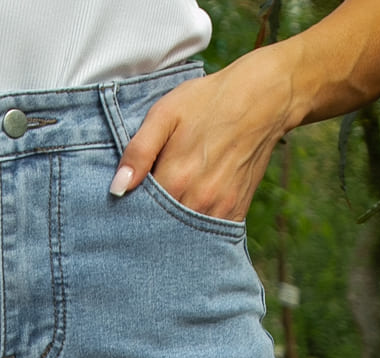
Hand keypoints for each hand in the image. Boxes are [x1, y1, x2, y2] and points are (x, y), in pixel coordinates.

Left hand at [110, 44, 294, 220]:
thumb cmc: (208, 102)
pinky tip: (186, 218)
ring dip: (171, 231)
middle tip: (139, 216)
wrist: (263, 99)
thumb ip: (138, 152)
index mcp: (175, 178)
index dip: (128, 211)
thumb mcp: (165, 114)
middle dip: (148, 226)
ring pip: (184, 236)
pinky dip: (194, 232)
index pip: (139, 213)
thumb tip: (117, 189)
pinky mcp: (235, 214)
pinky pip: (208, 236)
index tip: (122, 205)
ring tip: (164, 214)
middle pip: (161, 229)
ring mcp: (219, 210)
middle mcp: (197, 201)